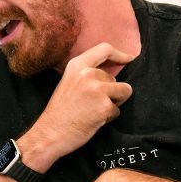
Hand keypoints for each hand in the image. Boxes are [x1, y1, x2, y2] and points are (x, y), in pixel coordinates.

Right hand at [26, 43, 134, 164]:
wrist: (51, 133)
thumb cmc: (60, 111)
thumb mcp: (69, 81)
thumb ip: (87, 73)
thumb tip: (112, 74)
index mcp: (77, 65)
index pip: (105, 49)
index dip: (120, 54)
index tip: (129, 59)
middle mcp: (88, 74)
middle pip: (116, 79)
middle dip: (110, 92)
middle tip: (91, 104)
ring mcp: (98, 89)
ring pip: (123, 92)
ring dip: (113, 103)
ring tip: (94, 110)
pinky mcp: (105, 106)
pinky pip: (117, 110)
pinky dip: (109, 117)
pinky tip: (93, 120)